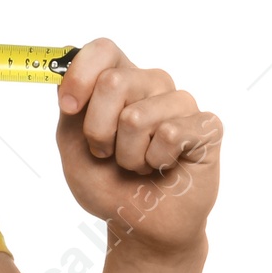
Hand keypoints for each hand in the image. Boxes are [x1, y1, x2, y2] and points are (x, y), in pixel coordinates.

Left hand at [54, 38, 221, 257]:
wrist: (138, 223)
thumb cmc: (106, 182)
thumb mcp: (71, 143)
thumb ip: (69, 106)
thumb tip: (65, 73)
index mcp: (118, 80)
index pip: (103, 49)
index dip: (81, 75)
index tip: (68, 108)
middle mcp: (151, 84)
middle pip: (114, 81)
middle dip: (98, 130)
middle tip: (107, 152)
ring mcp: (181, 103)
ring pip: (138, 116)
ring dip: (128, 155)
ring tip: (138, 164)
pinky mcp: (207, 126)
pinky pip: (171, 135)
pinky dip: (156, 162)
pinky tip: (163, 167)